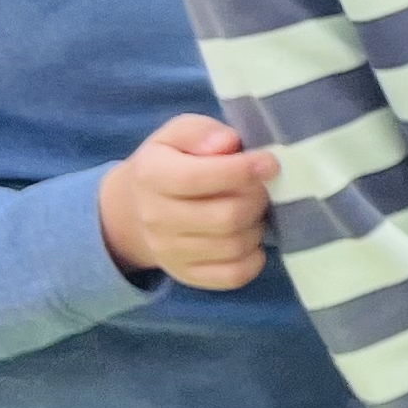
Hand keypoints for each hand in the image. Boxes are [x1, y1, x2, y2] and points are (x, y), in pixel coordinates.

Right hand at [96, 117, 279, 289]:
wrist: (138, 206)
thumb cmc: (172, 162)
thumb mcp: (178, 134)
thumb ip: (201, 132)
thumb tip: (226, 144)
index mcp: (151, 176)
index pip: (197, 178)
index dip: (241, 171)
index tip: (269, 163)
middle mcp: (154, 217)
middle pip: (225, 216)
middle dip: (256, 199)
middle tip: (263, 187)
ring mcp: (169, 251)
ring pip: (233, 246)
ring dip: (256, 226)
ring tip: (254, 209)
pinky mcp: (187, 274)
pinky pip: (233, 275)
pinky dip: (253, 258)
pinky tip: (251, 238)